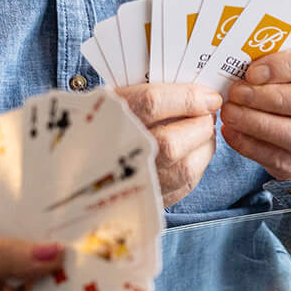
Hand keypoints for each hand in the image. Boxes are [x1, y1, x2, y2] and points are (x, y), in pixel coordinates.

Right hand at [116, 81, 223, 205]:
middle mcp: (117, 154)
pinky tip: (194, 150)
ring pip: (184, 168)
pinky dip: (197, 163)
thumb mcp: (118, 97)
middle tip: (208, 114)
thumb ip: (150, 92)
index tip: (210, 96)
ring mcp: (133, 182)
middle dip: (200, 125)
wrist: (80, 161)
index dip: (188, 98)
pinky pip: (185, 184)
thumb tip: (197, 90)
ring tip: (203, 131)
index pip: (152, 103)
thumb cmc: (108, 120)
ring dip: (204, 145)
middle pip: (171, 143)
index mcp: (106, 118)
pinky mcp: (149, 200)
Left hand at [220, 41, 290, 180]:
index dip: (285, 66)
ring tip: (230, 112)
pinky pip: (281, 161)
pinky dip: (251, 146)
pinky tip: (232, 132)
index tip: (252, 71)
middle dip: (269, 97)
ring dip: (257, 124)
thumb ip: (283, 58)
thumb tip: (243, 60)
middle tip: (236, 93)